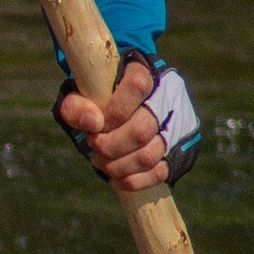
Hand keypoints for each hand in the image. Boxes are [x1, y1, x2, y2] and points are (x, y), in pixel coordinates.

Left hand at [58, 56, 202, 194]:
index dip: (113, 112)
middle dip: (111, 145)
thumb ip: (76, 105)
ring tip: (101, 162)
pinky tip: (116, 179)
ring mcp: (174, 126)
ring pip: (150, 154)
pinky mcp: (176, 150)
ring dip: (118, 166)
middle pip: (142, 130)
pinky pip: (160, 172)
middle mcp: (166, 97)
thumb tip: (94, 123)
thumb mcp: (79, 95)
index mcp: (143, 73)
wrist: (116, 106)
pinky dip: (134, 181)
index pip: (137, 86)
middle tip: (94, 145)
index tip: (97, 123)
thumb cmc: (96, 99)